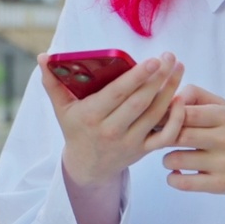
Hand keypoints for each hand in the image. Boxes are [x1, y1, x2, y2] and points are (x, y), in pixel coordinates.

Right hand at [39, 52, 186, 189]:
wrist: (88, 167)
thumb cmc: (76, 129)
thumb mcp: (61, 108)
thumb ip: (53, 81)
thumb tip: (43, 57)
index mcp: (91, 116)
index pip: (118, 94)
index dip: (137, 77)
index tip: (153, 59)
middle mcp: (111, 130)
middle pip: (140, 102)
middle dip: (158, 78)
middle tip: (170, 56)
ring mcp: (130, 142)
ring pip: (155, 115)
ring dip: (170, 90)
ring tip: (179, 68)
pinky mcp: (144, 151)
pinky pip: (165, 136)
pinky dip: (176, 119)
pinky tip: (181, 98)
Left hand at [162, 86, 224, 195]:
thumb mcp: (223, 107)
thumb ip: (196, 96)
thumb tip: (171, 98)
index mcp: (223, 116)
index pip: (185, 112)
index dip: (167, 116)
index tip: (162, 121)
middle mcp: (224, 138)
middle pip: (179, 135)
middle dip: (164, 138)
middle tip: (161, 140)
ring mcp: (222, 163)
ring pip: (176, 160)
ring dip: (167, 160)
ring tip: (172, 158)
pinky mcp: (219, 184)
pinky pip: (184, 183)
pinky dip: (173, 179)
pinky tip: (177, 174)